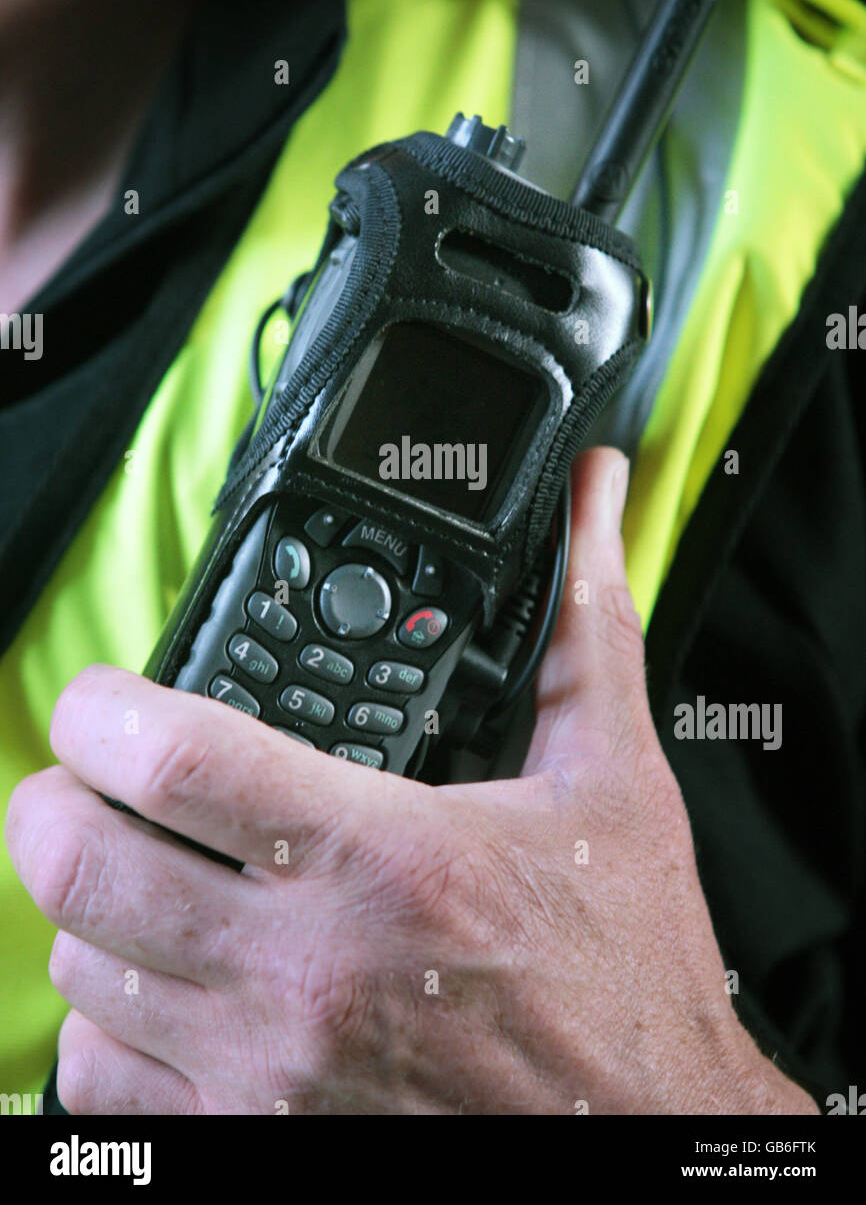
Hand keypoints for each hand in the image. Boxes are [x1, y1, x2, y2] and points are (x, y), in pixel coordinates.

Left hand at [5, 449, 817, 1113]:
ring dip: (93, 905)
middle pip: (78, 863)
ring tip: (151, 871)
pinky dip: (107, 1019)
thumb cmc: (624, 970)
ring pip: (75, 967)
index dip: (102, 707)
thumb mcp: (610, 778)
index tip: (109, 697)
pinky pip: (98, 1077)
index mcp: (388, 855)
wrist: (643, 1133)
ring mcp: (267, 1069)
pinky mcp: (253, 1142)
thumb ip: (586, 622)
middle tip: (97, 778)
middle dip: (58, 800)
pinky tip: (171, 981)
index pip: (170, 760)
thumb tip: (596, 501)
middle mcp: (307, 969)